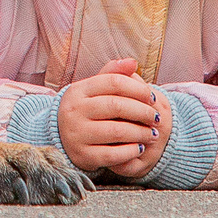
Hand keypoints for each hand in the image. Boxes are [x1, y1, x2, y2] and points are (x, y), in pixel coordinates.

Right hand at [56, 57, 163, 174]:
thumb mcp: (94, 90)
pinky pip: (113, 155)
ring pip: (117, 131)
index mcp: (78, 90)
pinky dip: (130, 151)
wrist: (61, 139)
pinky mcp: (82, 156)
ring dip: (141, 133)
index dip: (138, 89)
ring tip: (153, 134)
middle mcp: (73, 110)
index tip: (152, 98)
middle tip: (156, 119)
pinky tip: (140, 148)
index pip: (114, 82)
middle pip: (117, 106)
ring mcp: (76, 134)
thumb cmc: (86, 110)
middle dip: (143, 112)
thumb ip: (113, 74)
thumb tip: (133, 62)